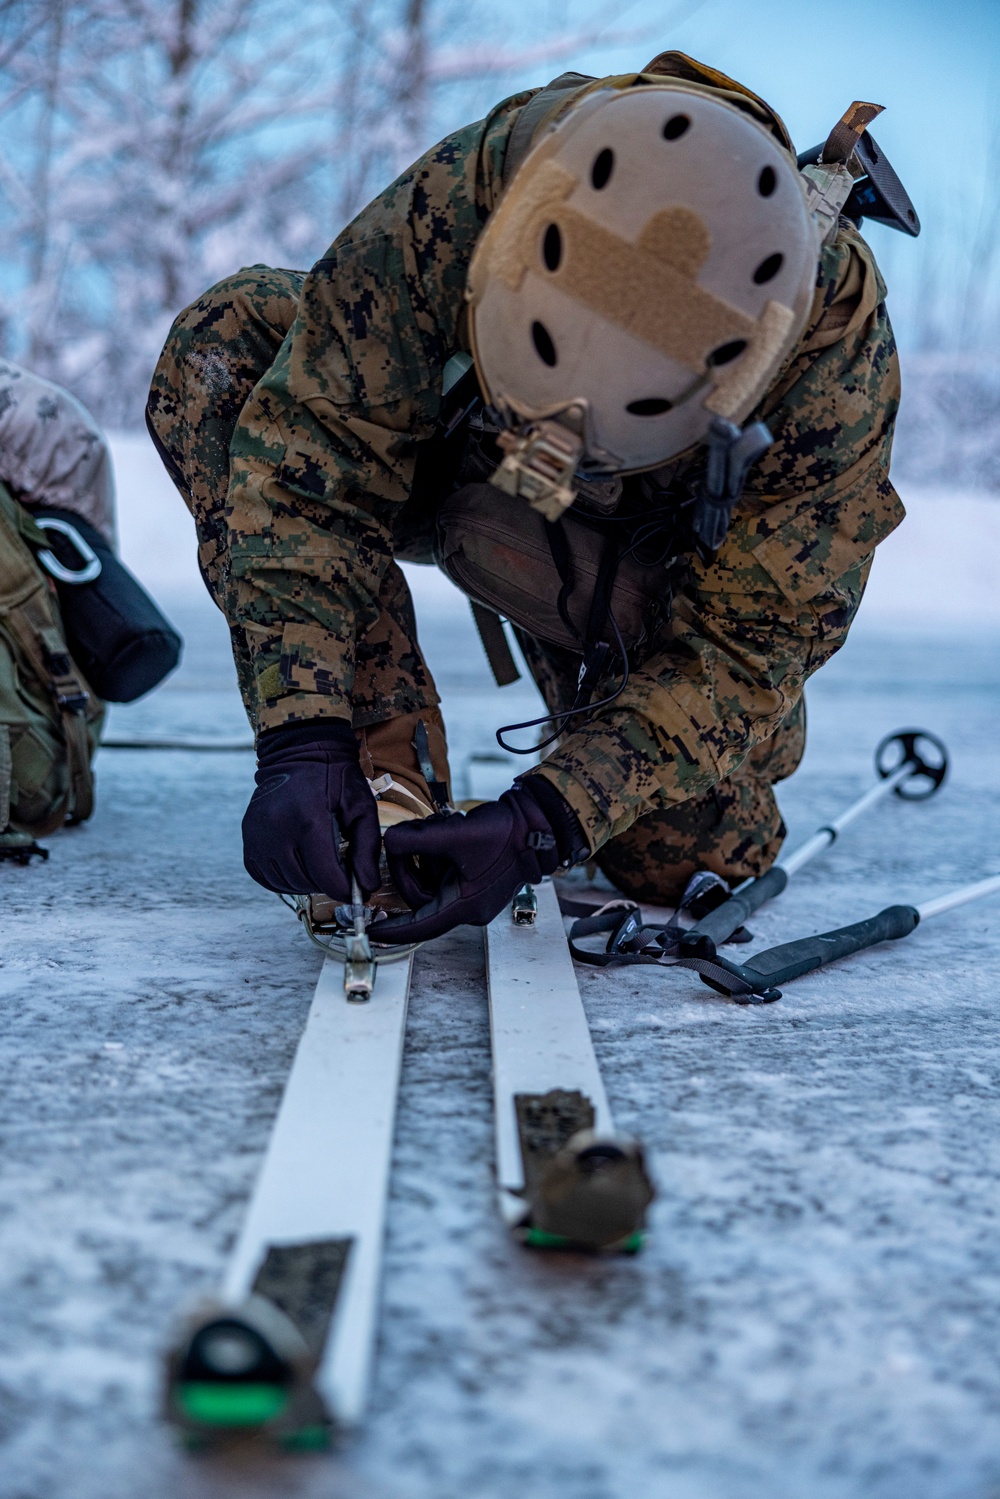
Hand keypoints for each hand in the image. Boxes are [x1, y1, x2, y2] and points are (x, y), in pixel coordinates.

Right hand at [242, 720, 380, 900]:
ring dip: (306, 881)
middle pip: (306, 882)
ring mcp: (257, 835)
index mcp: (308, 822)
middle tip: (339, 867)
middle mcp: (276, 831)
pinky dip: (284, 878)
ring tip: (319, 862)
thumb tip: (367, 887)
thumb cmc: (335, 779)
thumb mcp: (361, 808)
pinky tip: (299, 863)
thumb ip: (366, 849)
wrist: (299, 751)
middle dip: (327, 882)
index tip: (356, 887)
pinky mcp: (247, 838)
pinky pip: (264, 876)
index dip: (345, 889)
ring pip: (285, 883)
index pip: (326, 877)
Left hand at [375, 779, 586, 943]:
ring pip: (429, 881)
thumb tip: (387, 843)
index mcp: (465, 906)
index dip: (391, 930)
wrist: (537, 822)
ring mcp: (471, 894)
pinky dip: (437, 852)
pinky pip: (442, 872)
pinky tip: (449, 830)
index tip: (368, 929)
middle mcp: (468, 907)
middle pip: (419, 897)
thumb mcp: (454, 833)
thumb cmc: (506, 833)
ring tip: (441, 827)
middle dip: (409, 866)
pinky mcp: (472, 880)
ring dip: (425, 854)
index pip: (420, 927)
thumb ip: (415, 839)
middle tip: (410, 838)